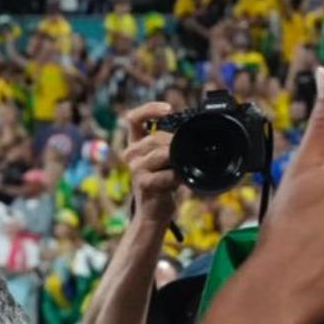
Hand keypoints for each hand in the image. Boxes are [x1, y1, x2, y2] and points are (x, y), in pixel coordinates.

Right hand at [118, 100, 181, 221]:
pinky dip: (178, 176)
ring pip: (162, 153)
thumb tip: (192, 130)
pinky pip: (167, 174)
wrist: (154, 214)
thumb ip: (170, 143)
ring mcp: (135, 168)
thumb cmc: (164, 185)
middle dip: (176, 143)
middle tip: (190, 153)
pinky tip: (181, 180)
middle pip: (156, 137)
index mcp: (135, 144)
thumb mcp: (167, 160)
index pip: (133, 118)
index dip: (149, 109)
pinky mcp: (143, 183)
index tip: (168, 110)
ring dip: (179, 160)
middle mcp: (131, 154)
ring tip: (185, 168)